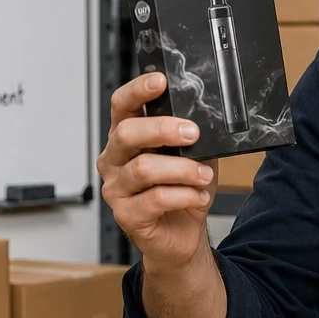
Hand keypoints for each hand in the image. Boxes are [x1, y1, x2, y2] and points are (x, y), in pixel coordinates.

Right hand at [97, 73, 217, 270]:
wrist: (181, 236)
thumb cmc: (183, 191)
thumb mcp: (194, 156)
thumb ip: (193, 138)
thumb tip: (205, 119)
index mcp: (126, 138)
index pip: (121, 106)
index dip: (137, 91)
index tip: (160, 81)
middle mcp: (114, 160)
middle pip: (127, 133)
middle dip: (164, 129)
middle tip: (194, 134)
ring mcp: (116, 188)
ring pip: (144, 168)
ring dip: (182, 169)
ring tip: (204, 175)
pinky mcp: (126, 215)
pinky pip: (155, 199)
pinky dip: (183, 195)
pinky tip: (197, 196)